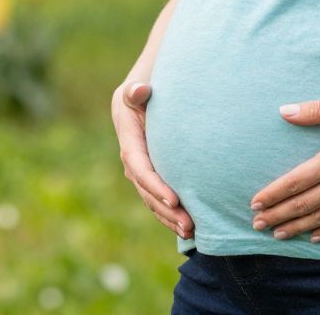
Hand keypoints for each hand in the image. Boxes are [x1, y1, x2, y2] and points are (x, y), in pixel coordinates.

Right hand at [112, 80, 193, 239]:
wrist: (140, 97)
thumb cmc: (144, 91)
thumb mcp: (137, 89)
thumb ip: (136, 91)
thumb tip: (139, 91)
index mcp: (129, 139)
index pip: (140, 167)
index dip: (155, 185)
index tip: (174, 200)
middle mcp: (132, 159)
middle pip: (147, 190)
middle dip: (166, 210)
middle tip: (188, 224)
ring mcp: (140, 171)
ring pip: (152, 200)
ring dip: (169, 217)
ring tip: (190, 231)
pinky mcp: (151, 176)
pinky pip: (158, 199)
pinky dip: (170, 214)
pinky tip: (188, 228)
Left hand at [249, 95, 319, 243]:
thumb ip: (317, 110)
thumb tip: (284, 111)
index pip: (295, 181)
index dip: (273, 194)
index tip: (255, 203)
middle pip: (303, 204)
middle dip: (277, 215)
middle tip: (257, 225)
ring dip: (297, 227)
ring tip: (278, 234)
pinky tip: (315, 237)